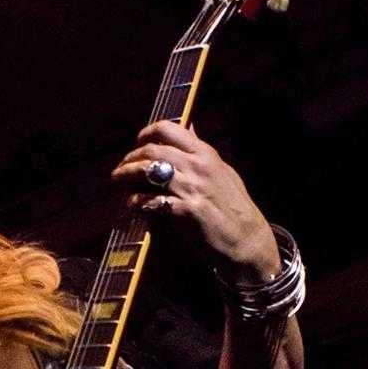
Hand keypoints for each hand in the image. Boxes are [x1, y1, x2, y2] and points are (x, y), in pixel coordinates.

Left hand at [111, 120, 280, 282]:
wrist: (248, 241)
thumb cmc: (234, 208)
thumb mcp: (222, 171)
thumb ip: (202, 151)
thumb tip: (189, 128)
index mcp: (206, 154)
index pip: (169, 129)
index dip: (147, 134)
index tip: (137, 144)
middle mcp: (199, 166)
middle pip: (153, 150)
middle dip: (130, 158)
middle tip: (121, 169)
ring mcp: (193, 189)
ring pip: (149, 172)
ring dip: (128, 176)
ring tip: (119, 182)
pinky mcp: (187, 212)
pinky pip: (153, 201)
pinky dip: (138, 202)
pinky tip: (134, 205)